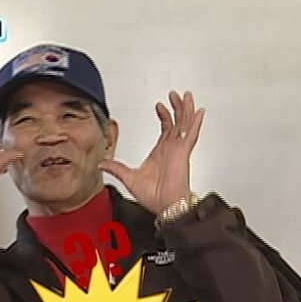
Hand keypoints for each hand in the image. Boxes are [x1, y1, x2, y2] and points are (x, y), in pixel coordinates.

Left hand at [98, 91, 204, 214]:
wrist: (165, 206)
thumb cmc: (153, 197)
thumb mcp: (129, 178)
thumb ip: (117, 169)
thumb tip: (102, 164)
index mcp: (160, 153)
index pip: (165, 129)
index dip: (164, 115)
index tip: (159, 106)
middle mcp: (171, 149)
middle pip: (176, 122)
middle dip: (176, 107)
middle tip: (175, 95)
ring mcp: (178, 149)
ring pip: (184, 124)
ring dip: (184, 109)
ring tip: (185, 96)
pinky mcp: (183, 152)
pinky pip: (190, 134)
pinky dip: (194, 123)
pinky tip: (198, 112)